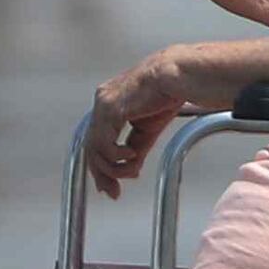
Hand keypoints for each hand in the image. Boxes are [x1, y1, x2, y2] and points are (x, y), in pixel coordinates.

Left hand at [80, 45, 214, 195]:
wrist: (178, 76)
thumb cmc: (166, 96)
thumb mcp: (147, 130)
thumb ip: (135, 149)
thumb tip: (131, 170)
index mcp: (108, 104)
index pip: (96, 142)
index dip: (100, 168)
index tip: (110, 188)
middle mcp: (101, 102)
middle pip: (90, 148)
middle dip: (101, 174)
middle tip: (114, 192)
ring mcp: (103, 104)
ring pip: (95, 148)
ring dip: (113, 168)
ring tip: (133, 170)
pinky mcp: (111, 108)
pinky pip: (104, 142)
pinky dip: (116, 155)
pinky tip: (131, 156)